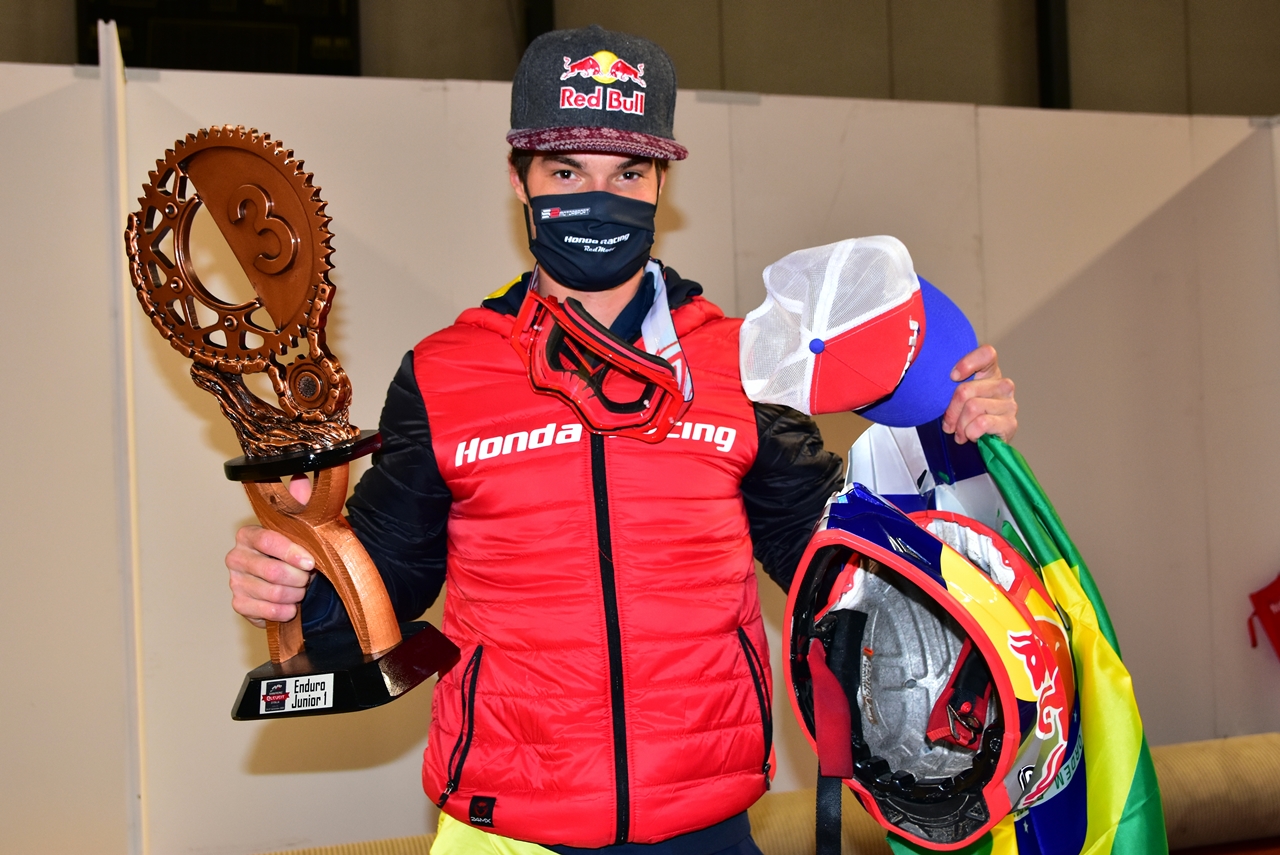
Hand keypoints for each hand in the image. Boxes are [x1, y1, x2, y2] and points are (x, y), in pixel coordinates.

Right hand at [225, 475, 315, 627]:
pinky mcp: (238, 604)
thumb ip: (300, 503)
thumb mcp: (302, 527)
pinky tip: (291, 605)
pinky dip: (284, 611)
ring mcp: (234, 582)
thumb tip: (301, 479)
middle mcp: (236, 557)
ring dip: (295, 594)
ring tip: (300, 589)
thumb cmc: (296, 552)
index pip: (267, 541)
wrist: (292, 582)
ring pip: (273, 593)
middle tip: (308, 577)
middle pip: (272, 571)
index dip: (291, 553)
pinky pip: (265, 611)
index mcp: (248, 534)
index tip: (310, 562)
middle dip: (299, 578)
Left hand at [941, 345, 1016, 443]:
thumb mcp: (955, 398)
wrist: (982, 443)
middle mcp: (1003, 385)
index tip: (952, 377)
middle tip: (949, 424)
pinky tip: (971, 436)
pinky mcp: (1010, 423)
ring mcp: (1009, 404)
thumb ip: (950, 386)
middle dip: (952, 411)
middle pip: (966, 389)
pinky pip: (982, 423)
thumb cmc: (965, 416)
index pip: (987, 354)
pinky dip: (970, 432)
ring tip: (960, 432)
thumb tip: (934, 384)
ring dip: (960, 425)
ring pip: (972, 407)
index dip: (968, 363)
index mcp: (990, 373)